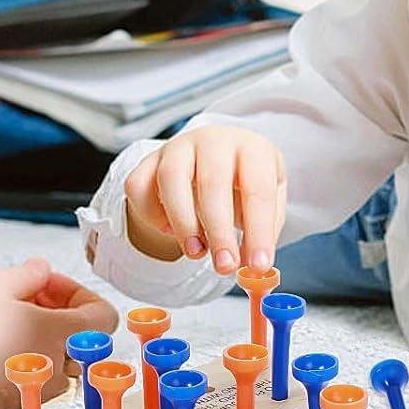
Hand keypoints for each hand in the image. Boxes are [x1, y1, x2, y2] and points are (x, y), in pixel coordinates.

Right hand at [0, 257, 117, 408]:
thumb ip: (31, 273)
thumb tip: (42, 270)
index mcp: (61, 333)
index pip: (105, 316)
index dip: (81, 294)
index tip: (52, 286)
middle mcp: (59, 364)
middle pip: (83, 335)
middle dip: (61, 310)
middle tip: (30, 296)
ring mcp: (41, 386)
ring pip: (62, 355)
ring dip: (47, 333)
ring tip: (12, 317)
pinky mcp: (20, 400)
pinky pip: (41, 373)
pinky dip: (31, 354)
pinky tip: (2, 340)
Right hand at [123, 125, 286, 274]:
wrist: (220, 152)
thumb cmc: (246, 180)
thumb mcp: (270, 199)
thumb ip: (263, 233)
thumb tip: (252, 268)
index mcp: (252, 148)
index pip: (258, 189)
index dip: (258, 230)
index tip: (258, 265)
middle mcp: (214, 140)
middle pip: (213, 181)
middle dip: (219, 231)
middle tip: (225, 266)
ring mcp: (178, 146)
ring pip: (171, 178)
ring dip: (183, 223)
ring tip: (196, 252)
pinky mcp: (150, 159)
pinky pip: (139, 185)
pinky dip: (150, 214)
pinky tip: (170, 229)